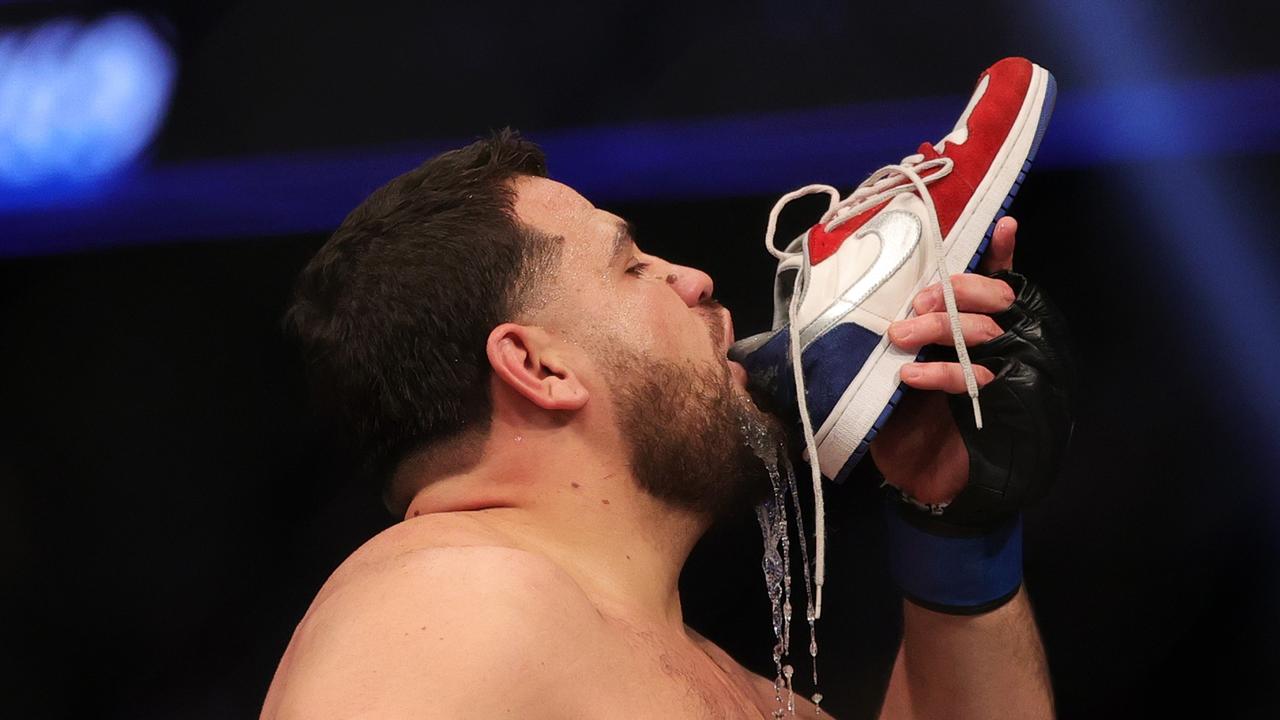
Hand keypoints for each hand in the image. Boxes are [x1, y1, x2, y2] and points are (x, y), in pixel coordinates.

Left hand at [869, 216, 1018, 503]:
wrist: (921, 482)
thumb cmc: (907, 419)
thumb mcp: (895, 368)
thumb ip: (900, 333)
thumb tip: (873, 292)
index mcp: (974, 329)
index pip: (996, 282)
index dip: (999, 253)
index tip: (1001, 224)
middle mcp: (996, 346)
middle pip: (997, 298)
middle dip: (956, 291)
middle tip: (917, 302)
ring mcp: (1001, 375)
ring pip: (986, 330)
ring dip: (941, 325)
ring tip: (901, 336)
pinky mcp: (998, 409)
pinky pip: (977, 377)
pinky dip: (942, 372)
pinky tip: (913, 376)